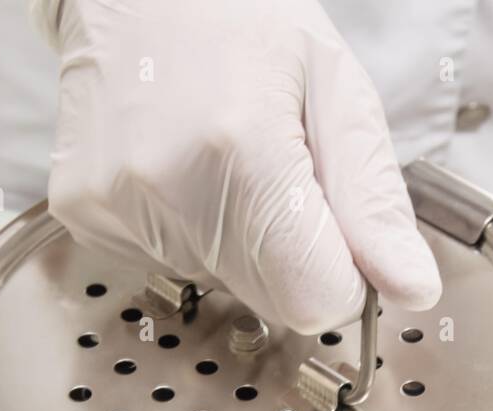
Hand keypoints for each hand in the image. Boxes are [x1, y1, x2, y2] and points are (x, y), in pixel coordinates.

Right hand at [34, 0, 440, 334]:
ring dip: (233, 241)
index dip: (338, 276)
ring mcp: (115, 204)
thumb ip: (374, 202)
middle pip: (265, 299)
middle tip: (273, 174)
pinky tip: (176, 166)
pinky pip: (165, 265)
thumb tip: (410, 287)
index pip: (312, 298)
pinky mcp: (82, 214)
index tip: (333, 230)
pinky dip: (184, 231)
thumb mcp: (337, 89)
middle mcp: (167, 186)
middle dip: (288, 255)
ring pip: (216, 284)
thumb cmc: (238, 18)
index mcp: (244, 151)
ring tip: (217, 156)